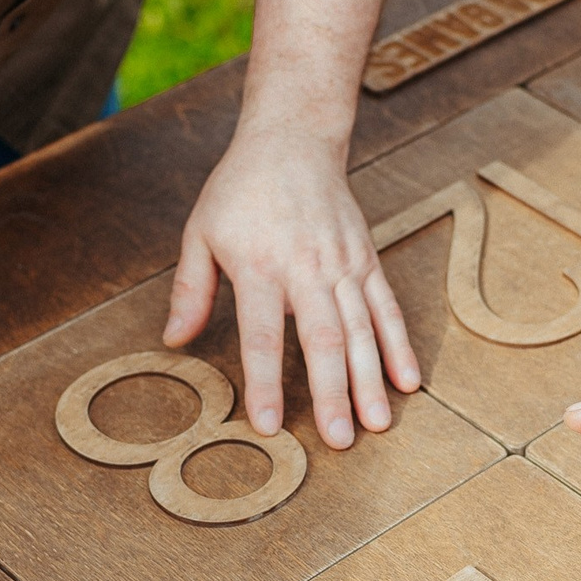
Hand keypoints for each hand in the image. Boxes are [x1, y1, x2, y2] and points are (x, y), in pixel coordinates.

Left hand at [165, 126, 419, 448]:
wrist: (293, 140)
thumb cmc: (241, 189)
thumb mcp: (200, 233)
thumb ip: (190, 290)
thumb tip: (174, 341)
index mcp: (259, 266)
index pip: (262, 335)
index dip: (267, 381)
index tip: (270, 424)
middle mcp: (306, 268)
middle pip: (323, 339)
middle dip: (333, 393)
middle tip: (339, 440)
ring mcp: (341, 265)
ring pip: (361, 330)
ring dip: (370, 381)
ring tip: (377, 424)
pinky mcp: (365, 260)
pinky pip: (386, 308)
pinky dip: (398, 346)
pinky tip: (407, 382)